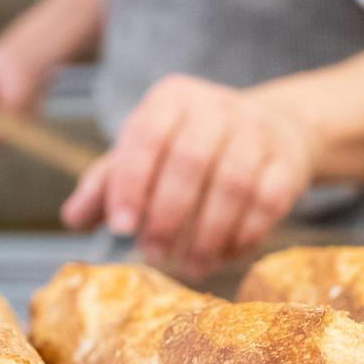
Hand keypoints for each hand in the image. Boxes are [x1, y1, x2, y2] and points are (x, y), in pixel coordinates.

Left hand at [61, 74, 314, 278]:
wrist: (272, 128)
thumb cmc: (192, 146)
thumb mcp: (146, 153)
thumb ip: (108, 183)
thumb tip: (73, 218)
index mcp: (172, 99)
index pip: (147, 135)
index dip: (132, 183)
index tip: (123, 228)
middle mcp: (217, 106)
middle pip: (191, 162)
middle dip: (169, 215)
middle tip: (154, 253)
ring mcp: (259, 131)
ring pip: (233, 185)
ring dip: (208, 234)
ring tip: (190, 264)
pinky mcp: (289, 160)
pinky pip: (268, 201)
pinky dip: (244, 234)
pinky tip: (225, 253)